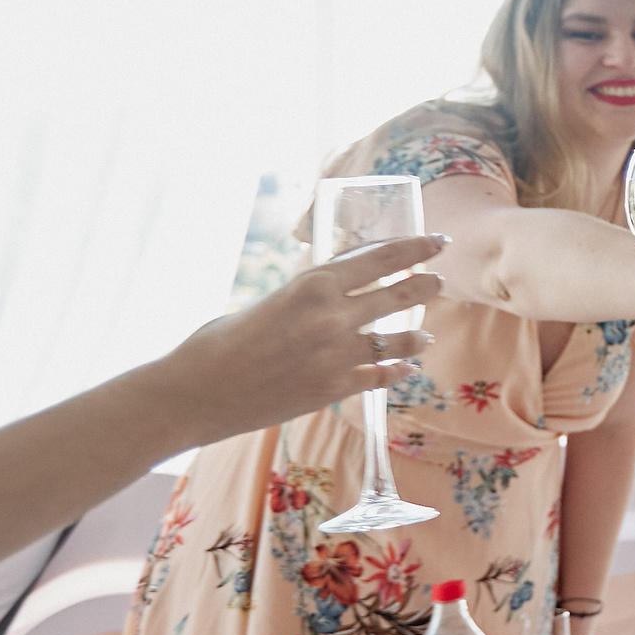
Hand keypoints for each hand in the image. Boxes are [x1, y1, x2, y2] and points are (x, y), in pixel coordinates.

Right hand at [165, 236, 443, 436]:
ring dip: (416, 336)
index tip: (438, 242)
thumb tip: (336, 291)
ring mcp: (337, 356)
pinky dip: (396, 371)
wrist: (195, 393)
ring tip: (424, 334)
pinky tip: (405, 368)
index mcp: (313, 285)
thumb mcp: (272, 301)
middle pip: (400, 296)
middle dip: (426, 287)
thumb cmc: (220, 342)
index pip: (382, 258)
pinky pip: (381, 376)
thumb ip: (309, 296)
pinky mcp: (334, 389)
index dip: (416, 248)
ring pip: (399, 340)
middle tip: (438, 282)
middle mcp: (332, 317)